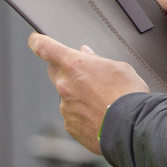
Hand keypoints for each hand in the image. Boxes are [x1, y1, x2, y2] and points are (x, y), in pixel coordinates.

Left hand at [27, 34, 148, 154]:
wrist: (132, 127)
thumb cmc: (129, 95)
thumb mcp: (119, 67)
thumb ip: (97, 60)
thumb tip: (86, 54)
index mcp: (75, 65)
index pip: (45, 48)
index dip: (37, 41)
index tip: (34, 39)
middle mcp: (64, 85)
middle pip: (54, 72)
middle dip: (65, 70)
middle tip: (84, 74)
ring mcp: (65, 106)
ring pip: (65, 95)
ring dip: (77, 94)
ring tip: (101, 100)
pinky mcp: (69, 125)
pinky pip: (71, 114)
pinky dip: (82, 113)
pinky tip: (99, 114)